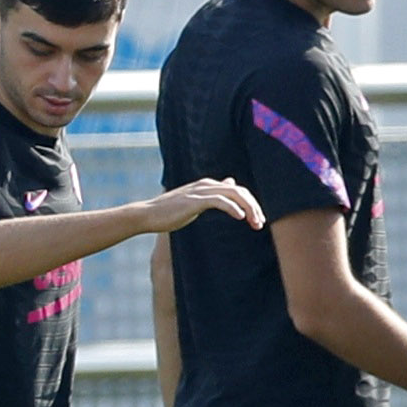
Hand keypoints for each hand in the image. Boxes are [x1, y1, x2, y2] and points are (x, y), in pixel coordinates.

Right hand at [145, 176, 264, 233]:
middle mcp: (207, 184)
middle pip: (240, 191)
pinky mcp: (195, 200)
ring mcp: (200, 191)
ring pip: (234, 194)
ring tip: (255, 223)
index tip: (257, 221)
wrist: (147, 215)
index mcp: (208, 185)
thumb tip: (229, 183)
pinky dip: (233, 208)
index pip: (238, 190)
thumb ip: (213, 194)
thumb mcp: (195, 201)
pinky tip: (241, 217)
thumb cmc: (168, 212)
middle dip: (254, 207)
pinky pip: (220, 201)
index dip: (251, 204)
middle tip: (260, 224)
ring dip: (248, 208)